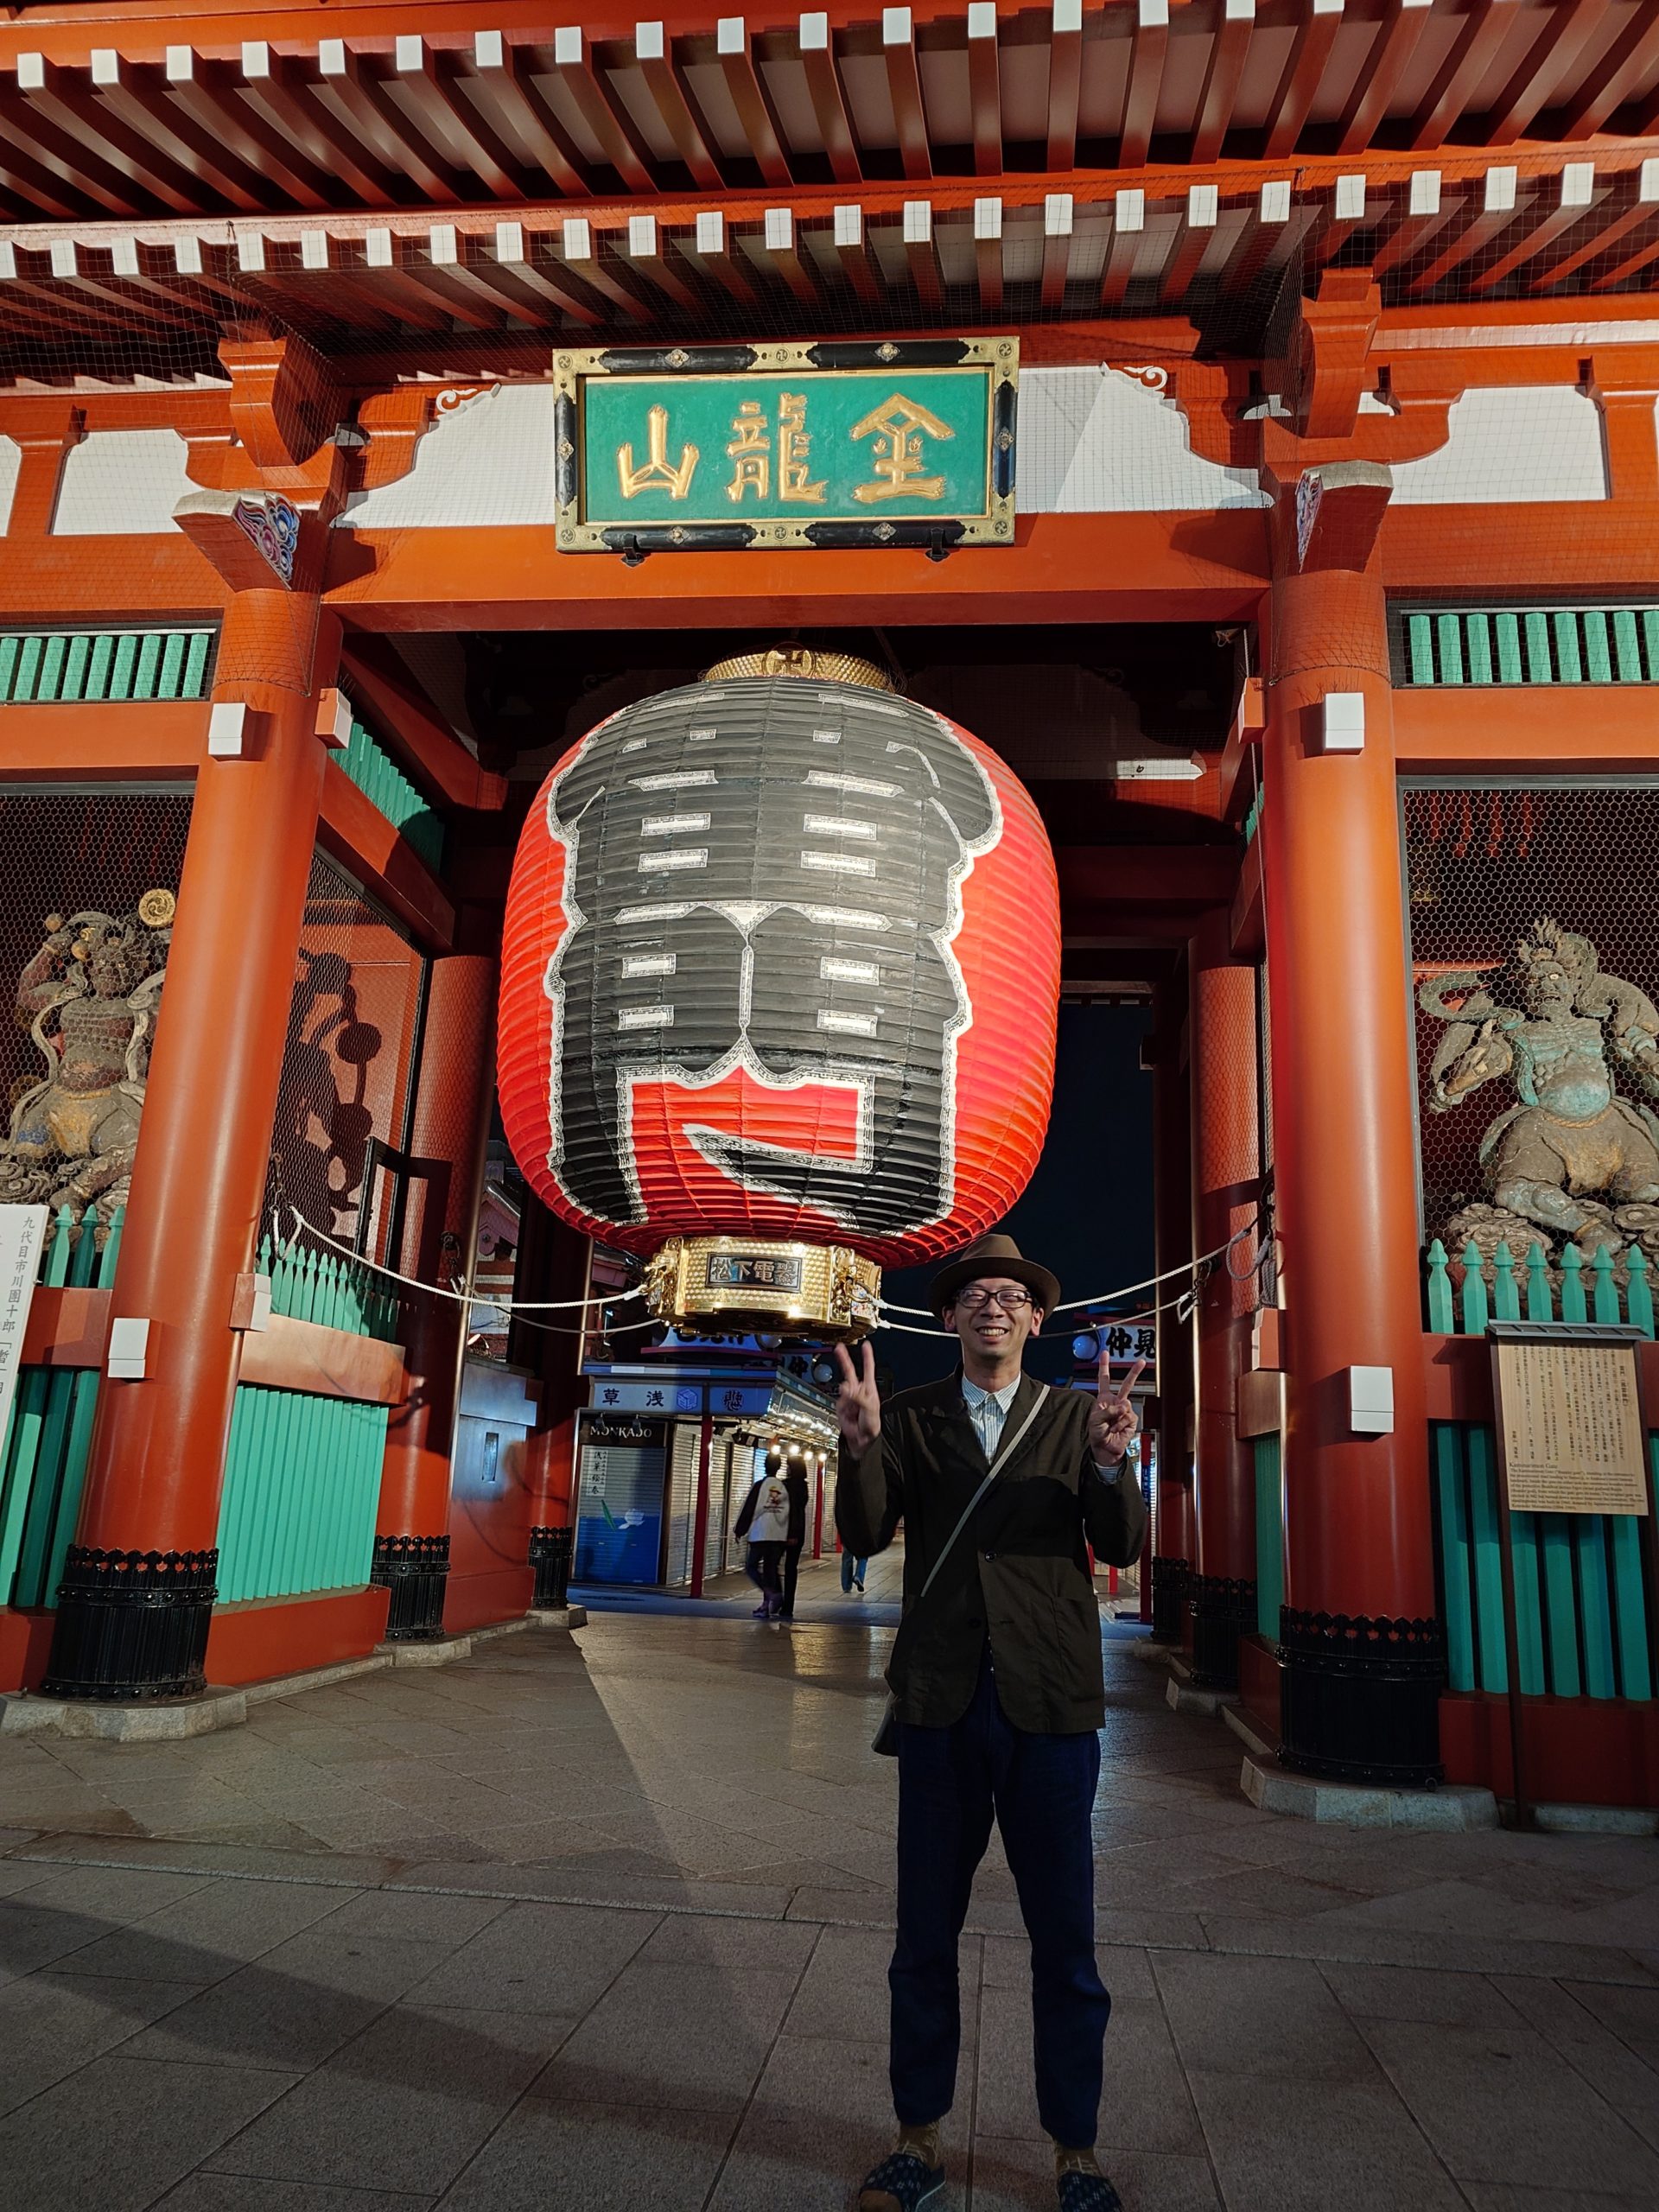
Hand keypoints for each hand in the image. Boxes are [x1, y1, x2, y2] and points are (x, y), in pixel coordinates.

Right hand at [834, 1339, 881, 1454]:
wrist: (861, 1440)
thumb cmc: (871, 1425)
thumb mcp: (869, 1409)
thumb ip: (858, 1397)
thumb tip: (847, 1388)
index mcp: (869, 1389)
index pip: (868, 1369)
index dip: (867, 1357)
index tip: (866, 1345)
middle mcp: (859, 1391)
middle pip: (850, 1372)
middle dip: (844, 1359)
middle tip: (839, 1348)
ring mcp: (849, 1398)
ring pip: (842, 1389)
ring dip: (847, 1399)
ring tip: (854, 1411)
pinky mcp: (841, 1405)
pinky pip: (839, 1401)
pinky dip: (843, 1408)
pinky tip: (849, 1415)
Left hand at [1088, 1354, 1142, 1465]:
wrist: (1105, 1448)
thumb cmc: (1097, 1433)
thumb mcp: (1096, 1419)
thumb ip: (1108, 1410)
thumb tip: (1124, 1406)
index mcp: (1104, 1399)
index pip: (1104, 1380)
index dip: (1104, 1366)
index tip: (1105, 1354)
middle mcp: (1116, 1402)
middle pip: (1126, 1384)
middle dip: (1134, 1372)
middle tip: (1142, 1362)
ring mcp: (1125, 1410)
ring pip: (1126, 1404)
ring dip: (1116, 1417)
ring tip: (1110, 1426)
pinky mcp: (1132, 1419)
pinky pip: (1128, 1416)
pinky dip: (1121, 1424)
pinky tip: (1116, 1429)